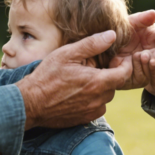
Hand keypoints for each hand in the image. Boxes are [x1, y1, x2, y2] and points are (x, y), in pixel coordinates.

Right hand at [16, 31, 130, 129]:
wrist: (30, 104)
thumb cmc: (47, 76)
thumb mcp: (67, 54)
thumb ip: (92, 44)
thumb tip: (112, 35)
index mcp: (97, 82)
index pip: (124, 74)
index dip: (124, 65)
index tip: (115, 59)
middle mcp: (98, 99)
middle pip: (114, 85)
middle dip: (109, 75)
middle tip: (93, 66)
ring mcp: (92, 112)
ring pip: (105, 97)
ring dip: (100, 87)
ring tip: (83, 79)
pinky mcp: (84, 120)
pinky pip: (96, 107)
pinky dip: (92, 99)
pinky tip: (77, 92)